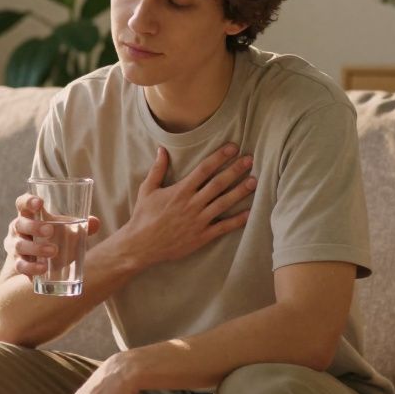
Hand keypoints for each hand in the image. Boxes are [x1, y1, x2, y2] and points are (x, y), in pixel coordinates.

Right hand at [5, 193, 101, 278]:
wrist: (38, 262)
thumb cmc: (53, 238)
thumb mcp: (65, 229)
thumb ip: (80, 226)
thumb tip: (95, 223)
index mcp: (28, 215)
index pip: (22, 203)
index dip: (28, 201)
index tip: (40, 203)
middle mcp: (18, 228)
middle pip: (19, 224)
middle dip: (34, 227)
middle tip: (50, 231)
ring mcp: (16, 246)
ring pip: (20, 245)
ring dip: (36, 248)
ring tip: (54, 251)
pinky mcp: (18, 264)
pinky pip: (21, 265)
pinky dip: (32, 267)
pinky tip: (43, 268)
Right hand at [113, 144, 254, 269]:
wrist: (141, 245)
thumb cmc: (143, 216)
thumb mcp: (147, 190)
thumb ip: (157, 169)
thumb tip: (162, 149)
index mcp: (180, 191)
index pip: (204, 169)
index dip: (219, 157)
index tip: (233, 148)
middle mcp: (192, 204)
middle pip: (218, 183)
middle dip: (235, 170)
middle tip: (250, 160)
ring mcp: (198, 221)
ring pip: (223, 203)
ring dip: (240, 191)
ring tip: (254, 181)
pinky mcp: (201, 236)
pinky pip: (223, 227)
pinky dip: (237, 220)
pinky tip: (249, 212)